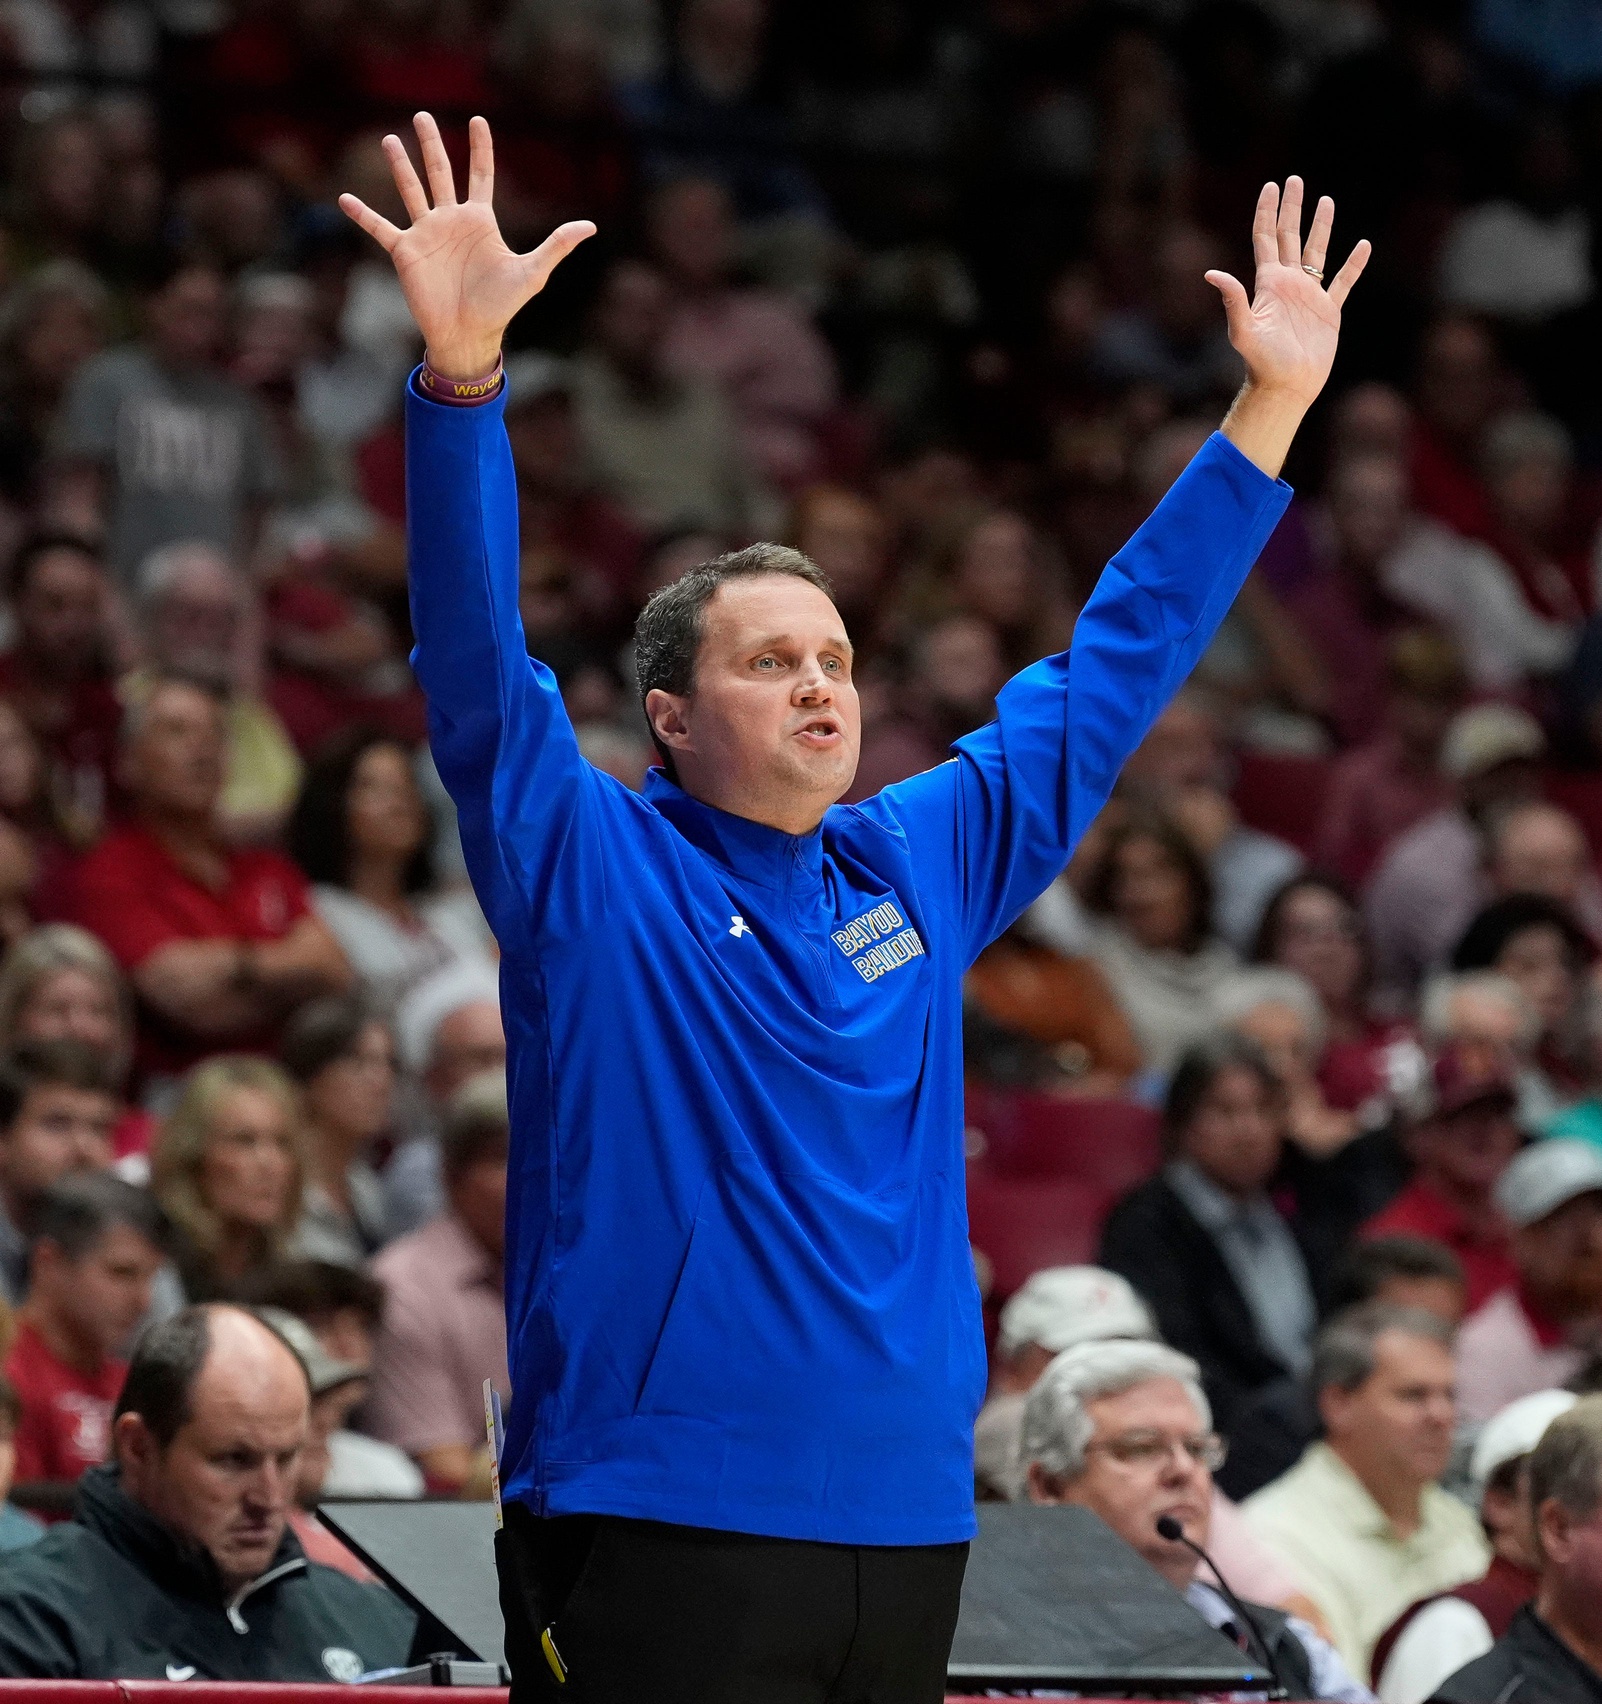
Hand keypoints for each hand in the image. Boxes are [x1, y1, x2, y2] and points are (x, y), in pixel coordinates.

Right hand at [338, 112, 594, 379]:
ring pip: (410, 190)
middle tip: (422, 115)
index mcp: (480, 220)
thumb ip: (556, 245)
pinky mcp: (405, 252)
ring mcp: (426, 234)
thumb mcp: (532, 272)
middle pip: (440, 173)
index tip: (478, 120)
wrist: (469, 335)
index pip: (480, 175)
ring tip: (390, 139)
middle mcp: (451, 221)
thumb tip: (591, 226)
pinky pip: (380, 229)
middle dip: (432, 144)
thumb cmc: (501, 306)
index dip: (480, 148)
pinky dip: (362, 215)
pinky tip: (343, 198)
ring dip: (399, 166)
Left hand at [1206, 177, 1369, 407]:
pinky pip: (1343, 281)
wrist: (1286, 387)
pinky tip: (1362, 245)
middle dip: (1292, 208)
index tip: (1270, 185)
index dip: (1267, 212)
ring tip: (1327, 200)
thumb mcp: (1244, 330)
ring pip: (1317, 252)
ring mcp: (1309, 296)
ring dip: (1321, 227)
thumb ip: (1232, 301)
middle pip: (1290, 237)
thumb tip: (1211, 274)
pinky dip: (1354, 264)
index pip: (1265, 238)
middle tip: (1294, 180)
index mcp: (1268, 284)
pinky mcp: (1329, 311)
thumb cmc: (1262, 363)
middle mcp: (1288, 284)